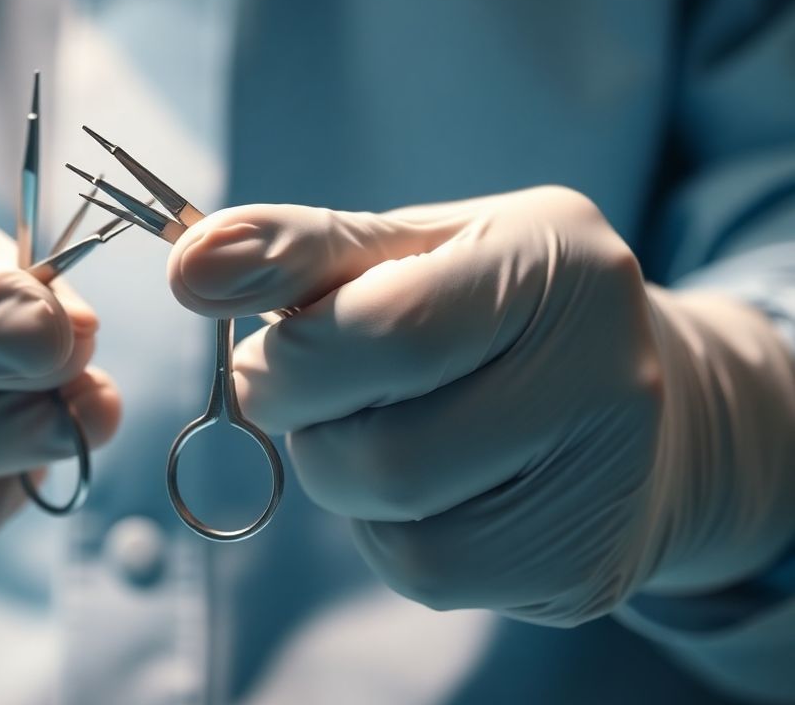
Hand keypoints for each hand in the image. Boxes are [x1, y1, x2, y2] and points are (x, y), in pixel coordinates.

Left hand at [168, 187, 794, 625]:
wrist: (629, 396)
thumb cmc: (486, 305)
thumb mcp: (403, 245)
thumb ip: (292, 249)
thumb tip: (187, 267)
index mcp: (555, 263)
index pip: (386, 334)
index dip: (292, 359)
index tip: (261, 348)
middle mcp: (606, 374)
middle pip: (379, 454)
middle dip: (311, 422)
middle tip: (326, 385)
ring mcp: (603, 484)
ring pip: (392, 521)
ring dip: (343, 472)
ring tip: (386, 421)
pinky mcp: (581, 568)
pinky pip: (422, 570)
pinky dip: (388, 527)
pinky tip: (428, 483)